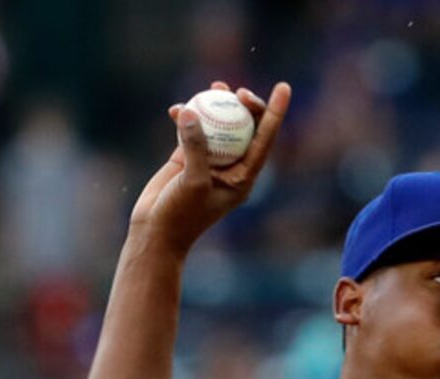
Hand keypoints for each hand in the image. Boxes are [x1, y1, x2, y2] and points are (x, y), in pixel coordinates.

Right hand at [128, 80, 290, 257]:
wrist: (155, 233)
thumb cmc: (181, 216)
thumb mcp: (193, 183)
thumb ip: (195, 147)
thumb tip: (190, 110)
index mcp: (243, 177)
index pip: (264, 140)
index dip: (275, 112)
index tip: (283, 87)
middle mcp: (230, 167)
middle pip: (245, 128)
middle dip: (245, 105)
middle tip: (237, 91)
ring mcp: (209, 161)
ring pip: (219, 124)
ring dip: (217, 103)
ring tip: (216, 85)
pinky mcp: (187, 157)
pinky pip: (191, 129)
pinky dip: (185, 116)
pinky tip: (176, 109)